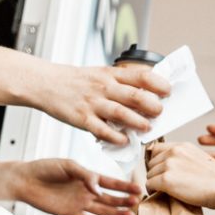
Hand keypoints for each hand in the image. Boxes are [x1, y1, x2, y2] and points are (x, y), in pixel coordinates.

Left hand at [10, 159, 141, 214]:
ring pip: (103, 210)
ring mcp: (80, 203)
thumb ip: (86, 175)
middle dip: (124, 200)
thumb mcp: (68, 165)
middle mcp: (87, 192)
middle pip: (111, 198)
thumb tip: (99, 189)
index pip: (112, 183)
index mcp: (89, 178)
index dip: (125, 186)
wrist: (25, 180)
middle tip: (137, 203)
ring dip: (116, 213)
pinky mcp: (70, 214)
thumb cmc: (45, 168)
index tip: (138, 188)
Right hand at [34, 64, 170, 144]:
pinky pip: (101, 130)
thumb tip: (150, 94)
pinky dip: (115, 137)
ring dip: (137, 122)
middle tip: (160, 113)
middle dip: (152, 105)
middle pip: (135, 95)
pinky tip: (124, 140)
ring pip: (120, 113)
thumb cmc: (78, 81)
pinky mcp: (82, 118)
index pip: (142, 76)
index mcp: (112, 75)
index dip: (159, 84)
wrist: (45, 83)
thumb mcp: (102, 74)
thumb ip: (123, 83)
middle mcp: (104, 87)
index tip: (169, 92)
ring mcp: (93, 103)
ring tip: (147, 128)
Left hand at [145, 142, 214, 214]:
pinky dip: (153, 191)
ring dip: (155, 183)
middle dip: (156, 173)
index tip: (160, 171)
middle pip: (151, 162)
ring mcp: (169, 165)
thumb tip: (171, 168)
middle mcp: (174, 152)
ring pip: (149, 174)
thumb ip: (184, 159)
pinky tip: (163, 195)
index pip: (157, 149)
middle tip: (165, 184)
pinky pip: (149, 184)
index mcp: (182, 146)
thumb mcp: (200, 160)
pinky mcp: (166, 179)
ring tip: (166, 191)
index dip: (157, 162)